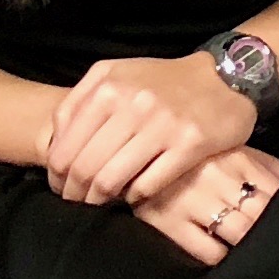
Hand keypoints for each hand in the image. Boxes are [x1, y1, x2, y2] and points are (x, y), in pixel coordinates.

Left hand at [42, 50, 259, 205]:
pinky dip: (133, 197)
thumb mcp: (116, 74)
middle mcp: (132, 104)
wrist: (225, 77)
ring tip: (99, 205)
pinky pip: (146, 185)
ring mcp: (162, 125)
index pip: (65, 146)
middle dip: (75, 193)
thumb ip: (79, 101)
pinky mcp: (189, 145)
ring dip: (99, 200)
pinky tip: (132, 196)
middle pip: (85, 167)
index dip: (57, 176)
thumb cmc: (162, 81)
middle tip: (77, 203)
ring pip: (111, 179)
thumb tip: (54, 143)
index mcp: (108, 86)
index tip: (60, 188)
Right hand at [133, 145, 278, 267]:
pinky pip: (209, 252)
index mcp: (238, 159)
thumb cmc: (199, 157)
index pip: (276, 192)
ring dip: (248, 245)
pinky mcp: (170, 223)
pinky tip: (221, 251)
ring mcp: (194, 201)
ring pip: (239, 233)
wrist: (137, 153)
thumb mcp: (235, 150)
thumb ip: (269, 167)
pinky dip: (221, 256)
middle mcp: (218, 179)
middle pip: (260, 215)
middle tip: (273, 245)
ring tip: (248, 251)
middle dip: (269, 231)